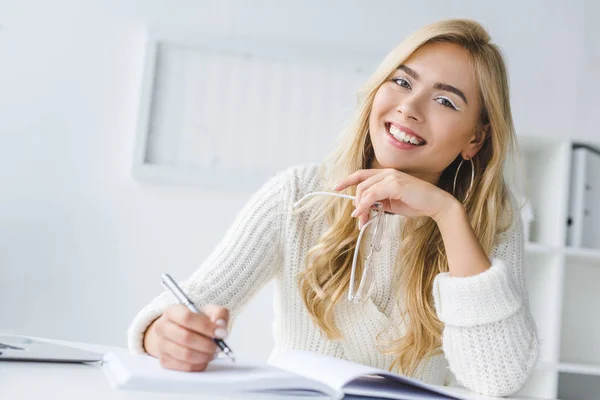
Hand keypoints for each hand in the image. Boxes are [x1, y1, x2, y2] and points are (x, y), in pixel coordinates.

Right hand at [143, 304, 229, 371]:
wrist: (186, 332)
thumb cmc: (198, 322)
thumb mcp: (211, 312)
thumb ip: (219, 314)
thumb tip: (220, 325)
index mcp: (172, 311)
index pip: (186, 317)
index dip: (206, 326)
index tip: (220, 333)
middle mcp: (163, 327)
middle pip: (185, 337)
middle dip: (206, 344)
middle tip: (218, 346)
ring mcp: (161, 345)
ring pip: (185, 354)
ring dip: (204, 355)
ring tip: (213, 352)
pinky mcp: (164, 361)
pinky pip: (184, 367)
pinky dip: (198, 365)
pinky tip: (205, 359)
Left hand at [333, 168, 457, 227]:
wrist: (436, 204)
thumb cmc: (416, 203)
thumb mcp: (392, 203)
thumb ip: (378, 202)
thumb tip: (363, 209)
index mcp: (387, 174)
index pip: (362, 174)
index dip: (347, 180)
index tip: (336, 187)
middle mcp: (388, 172)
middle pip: (361, 184)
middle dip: (355, 202)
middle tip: (357, 218)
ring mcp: (391, 177)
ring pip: (365, 190)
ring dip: (359, 207)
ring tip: (361, 220)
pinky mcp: (395, 184)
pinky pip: (372, 194)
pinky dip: (364, 204)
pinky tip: (362, 213)